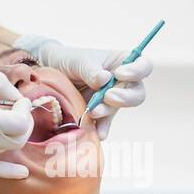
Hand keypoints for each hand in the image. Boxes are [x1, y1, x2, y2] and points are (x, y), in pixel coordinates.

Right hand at [0, 69, 32, 178]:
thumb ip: (0, 85)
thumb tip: (16, 97)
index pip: (21, 122)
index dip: (25, 110)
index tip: (19, 101)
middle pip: (18, 138)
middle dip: (23, 123)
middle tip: (17, 110)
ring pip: (6, 150)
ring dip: (13, 136)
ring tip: (7, 122)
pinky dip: (10, 172)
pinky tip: (22, 173)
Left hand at [14, 34, 151, 140]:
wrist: (50, 75)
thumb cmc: (69, 60)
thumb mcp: (78, 60)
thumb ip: (91, 70)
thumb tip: (104, 79)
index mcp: (122, 62)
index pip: (143, 66)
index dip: (137, 72)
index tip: (120, 74)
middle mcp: (121, 82)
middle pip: (137, 92)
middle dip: (125, 97)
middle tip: (108, 96)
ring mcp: (112, 99)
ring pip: (120, 108)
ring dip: (107, 112)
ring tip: (92, 111)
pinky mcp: (100, 114)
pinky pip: (105, 123)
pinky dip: (101, 128)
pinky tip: (97, 133)